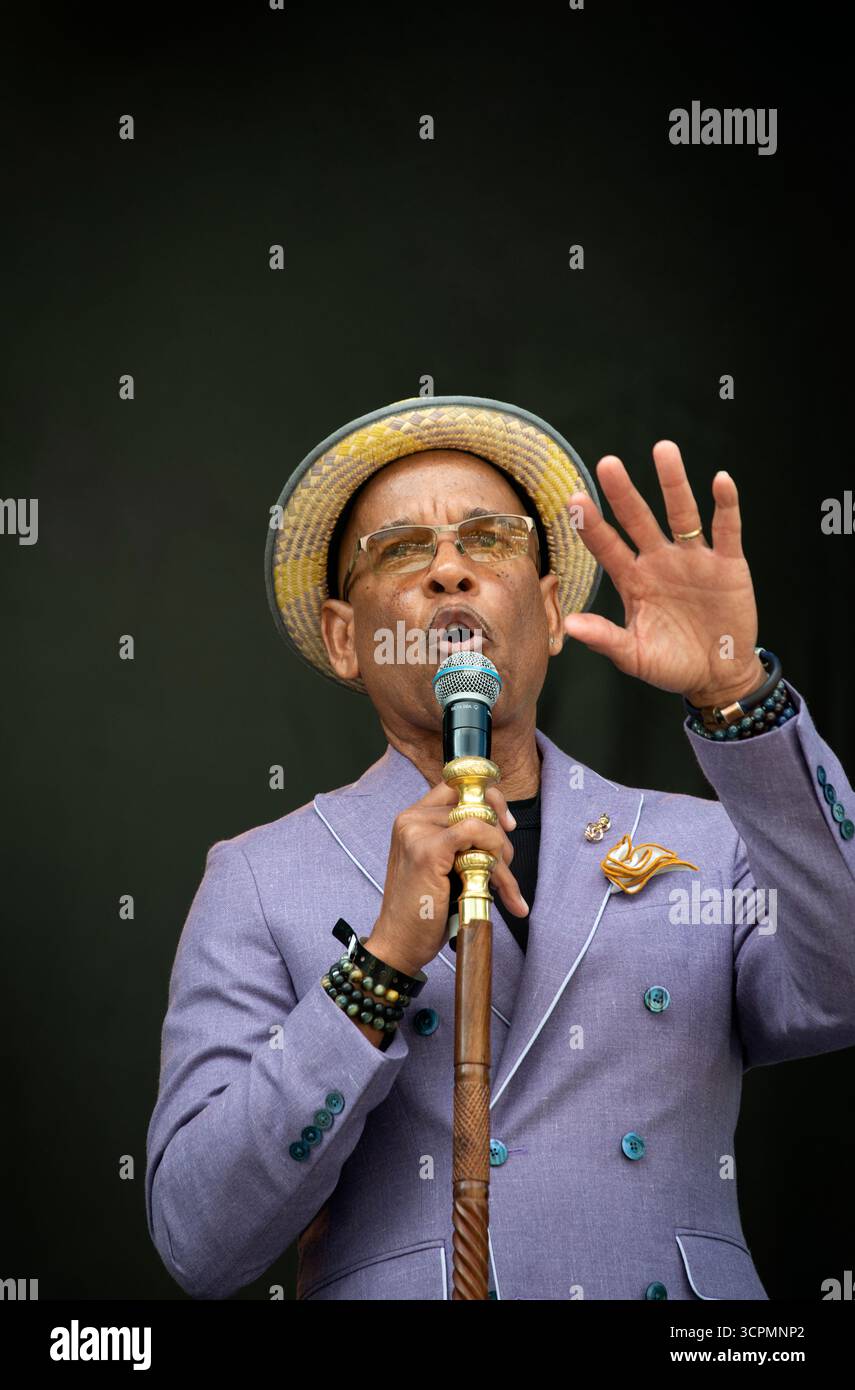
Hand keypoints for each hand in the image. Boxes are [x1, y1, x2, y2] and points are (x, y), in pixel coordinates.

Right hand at [365, 780, 526, 975]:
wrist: (400, 942)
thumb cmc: (425, 909)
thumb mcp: (444, 865)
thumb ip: (463, 840)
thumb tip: (504, 824)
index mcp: (414, 818)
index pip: (458, 787)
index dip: (489, 799)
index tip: (506, 824)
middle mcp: (411, 818)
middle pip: (475, 804)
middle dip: (500, 837)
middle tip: (503, 868)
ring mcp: (416, 831)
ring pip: (480, 820)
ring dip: (500, 853)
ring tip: (501, 885)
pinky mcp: (426, 850)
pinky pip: (474, 830)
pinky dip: (491, 850)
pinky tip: (489, 877)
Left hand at [563, 441, 764, 706]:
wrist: (718, 675)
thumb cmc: (671, 665)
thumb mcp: (634, 656)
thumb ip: (605, 638)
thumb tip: (569, 624)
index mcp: (633, 580)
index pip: (607, 547)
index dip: (592, 525)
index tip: (574, 500)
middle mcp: (659, 561)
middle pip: (639, 519)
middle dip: (624, 492)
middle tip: (608, 463)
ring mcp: (693, 559)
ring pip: (682, 513)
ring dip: (673, 483)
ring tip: (663, 450)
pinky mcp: (727, 563)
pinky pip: (726, 528)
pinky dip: (726, 505)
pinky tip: (720, 481)